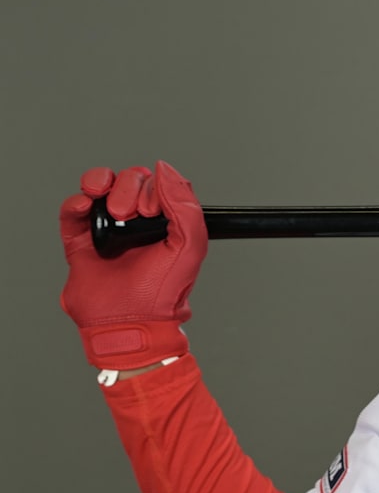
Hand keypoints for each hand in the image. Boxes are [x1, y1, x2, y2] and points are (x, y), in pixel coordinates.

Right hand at [59, 161, 207, 369]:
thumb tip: (165, 170)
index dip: (153, 188)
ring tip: (109, 208)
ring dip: (101, 184)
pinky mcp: (81, 242)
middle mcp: (138, 223)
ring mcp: (108, 230)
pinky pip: (73, 211)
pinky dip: (75, 202)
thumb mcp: (190, 246)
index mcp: (166, 222)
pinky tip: (84, 206)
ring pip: (101, 188)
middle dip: (129, 190)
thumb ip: (185, 206)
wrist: (130, 323)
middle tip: (130, 215)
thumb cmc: (163, 292)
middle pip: (129, 181)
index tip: (152, 211)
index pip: (157, 184)